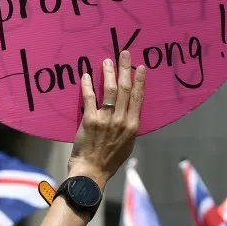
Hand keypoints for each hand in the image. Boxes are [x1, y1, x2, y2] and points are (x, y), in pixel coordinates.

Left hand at [69, 52, 145, 187]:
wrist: (92, 172)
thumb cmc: (110, 160)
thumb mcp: (127, 144)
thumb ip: (128, 127)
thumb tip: (129, 113)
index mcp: (132, 126)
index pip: (138, 98)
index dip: (139, 81)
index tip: (140, 67)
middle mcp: (121, 120)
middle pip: (124, 89)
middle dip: (125, 69)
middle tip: (124, 54)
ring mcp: (105, 119)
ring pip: (109, 90)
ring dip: (108, 73)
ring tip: (107, 61)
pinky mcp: (90, 120)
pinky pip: (89, 98)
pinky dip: (87, 86)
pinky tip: (86, 76)